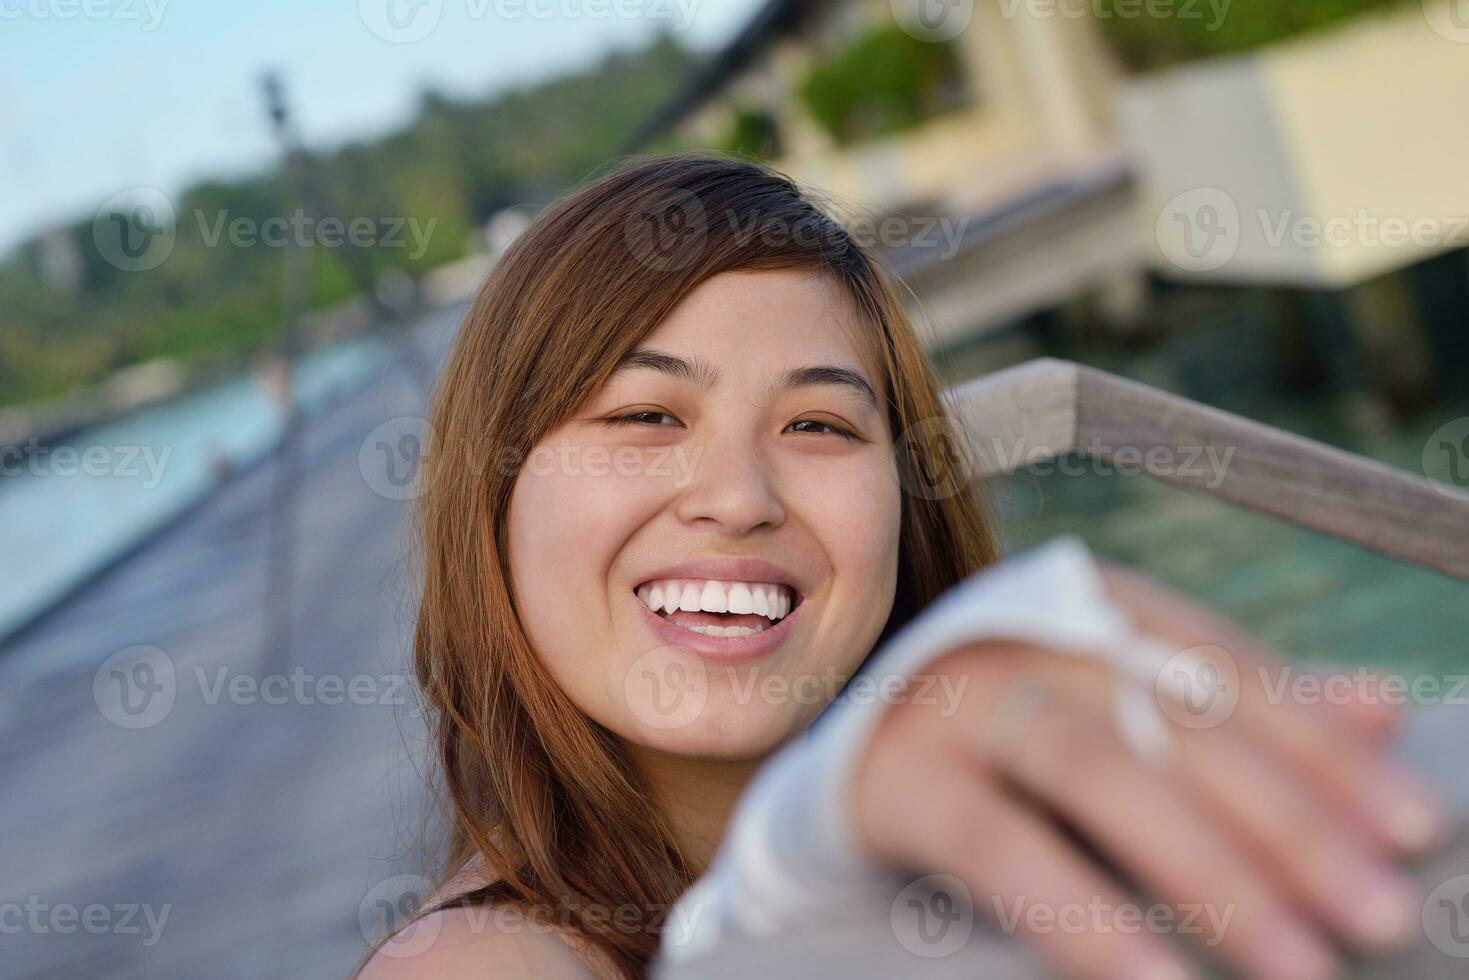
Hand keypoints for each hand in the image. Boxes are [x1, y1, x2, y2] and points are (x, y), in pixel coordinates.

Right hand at [852, 563, 1447, 979]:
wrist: (855, 754)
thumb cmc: (1019, 734)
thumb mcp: (1130, 708)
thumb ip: (1243, 709)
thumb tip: (1381, 707)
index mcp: (1098, 608)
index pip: (1232, 673)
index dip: (1326, 751)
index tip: (1413, 829)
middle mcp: (1030, 636)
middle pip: (1177, 721)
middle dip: (1287, 823)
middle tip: (1373, 914)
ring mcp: (960, 699)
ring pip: (1097, 768)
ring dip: (1204, 870)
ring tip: (1291, 963)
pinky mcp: (902, 777)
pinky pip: (998, 845)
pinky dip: (1076, 912)